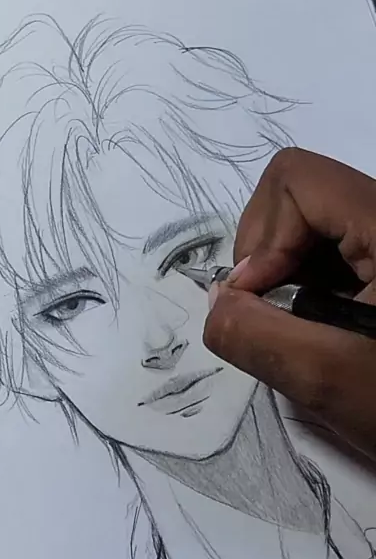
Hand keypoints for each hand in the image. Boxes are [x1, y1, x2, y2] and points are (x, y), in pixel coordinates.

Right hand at [203, 148, 375, 458]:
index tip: (262, 301)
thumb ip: (252, 333)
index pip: (297, 180)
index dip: (263, 238)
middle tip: (273, 312)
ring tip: (303, 324)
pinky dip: (312, 278)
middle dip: (269, 253)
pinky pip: (338, 243)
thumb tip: (220, 298)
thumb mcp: (326, 378)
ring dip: (288, 269)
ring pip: (315, 220)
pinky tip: (327, 321)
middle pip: (302, 192)